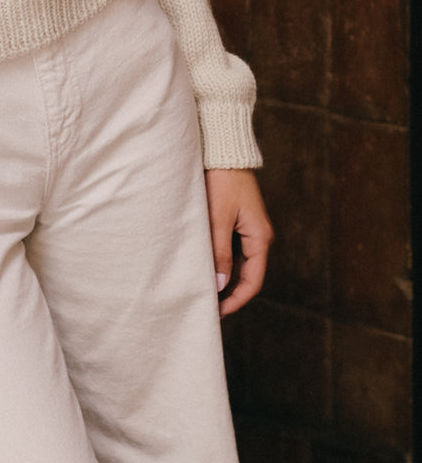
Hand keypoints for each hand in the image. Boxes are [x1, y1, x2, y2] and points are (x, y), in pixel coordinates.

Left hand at [204, 168, 272, 315]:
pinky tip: (205, 266)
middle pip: (247, 274)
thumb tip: (221, 286)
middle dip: (229, 292)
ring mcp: (249, 228)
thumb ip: (220, 252)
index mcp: (260, 237)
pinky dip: (221, 260)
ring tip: (203, 289)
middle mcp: (259, 236)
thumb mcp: (218, 218)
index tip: (217, 313)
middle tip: (206, 305)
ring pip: (239, 262)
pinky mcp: (239, 220)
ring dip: (224, 277)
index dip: (236, 300)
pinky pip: (233, 248)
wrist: (223, 148)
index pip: (252, 281)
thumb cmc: (221, 180)